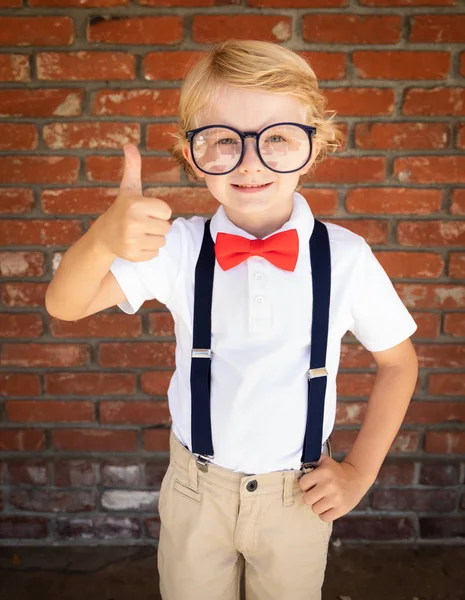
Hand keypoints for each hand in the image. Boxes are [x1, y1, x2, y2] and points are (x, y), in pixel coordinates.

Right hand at [92, 143, 171, 260]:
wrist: (104, 235)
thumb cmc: (122, 208)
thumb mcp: (129, 188)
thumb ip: (133, 167)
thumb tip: (129, 144)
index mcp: (135, 203)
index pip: (167, 211)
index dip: (158, 211)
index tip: (145, 210)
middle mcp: (132, 222)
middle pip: (166, 227)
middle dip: (157, 225)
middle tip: (141, 223)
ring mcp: (131, 240)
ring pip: (162, 241)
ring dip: (153, 238)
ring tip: (139, 233)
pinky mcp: (132, 255)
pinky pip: (155, 253)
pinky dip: (148, 250)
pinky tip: (136, 243)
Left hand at [299, 456, 373, 521]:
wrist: (357, 477)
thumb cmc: (336, 470)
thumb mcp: (325, 461)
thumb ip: (312, 461)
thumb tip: (299, 465)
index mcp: (324, 472)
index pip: (302, 484)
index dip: (305, 485)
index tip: (311, 485)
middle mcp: (329, 485)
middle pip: (307, 499)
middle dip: (310, 497)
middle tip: (317, 494)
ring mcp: (336, 498)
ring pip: (315, 510)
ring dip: (318, 506)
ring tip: (324, 500)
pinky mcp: (342, 509)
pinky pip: (324, 518)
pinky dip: (324, 514)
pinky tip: (329, 506)